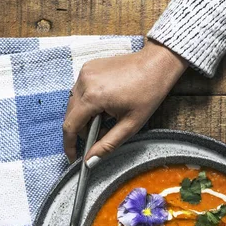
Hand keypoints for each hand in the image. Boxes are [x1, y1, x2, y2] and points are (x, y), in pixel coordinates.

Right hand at [62, 40, 187, 163]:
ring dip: (84, 117)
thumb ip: (107, 145)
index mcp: (93, 96)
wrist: (156, 64)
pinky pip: (79, 91)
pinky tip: (103, 107)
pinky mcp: (88, 68)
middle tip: (97, 137)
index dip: (69, 145)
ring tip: (104, 121)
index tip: (73, 156)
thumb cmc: (148, 92)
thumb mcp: (130, 125)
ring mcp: (85, 72)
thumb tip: (90, 161)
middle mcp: (84, 82)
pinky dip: (87, 103)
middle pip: (70, 115)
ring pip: (73, 104)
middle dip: (81, 131)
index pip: (70, 126)